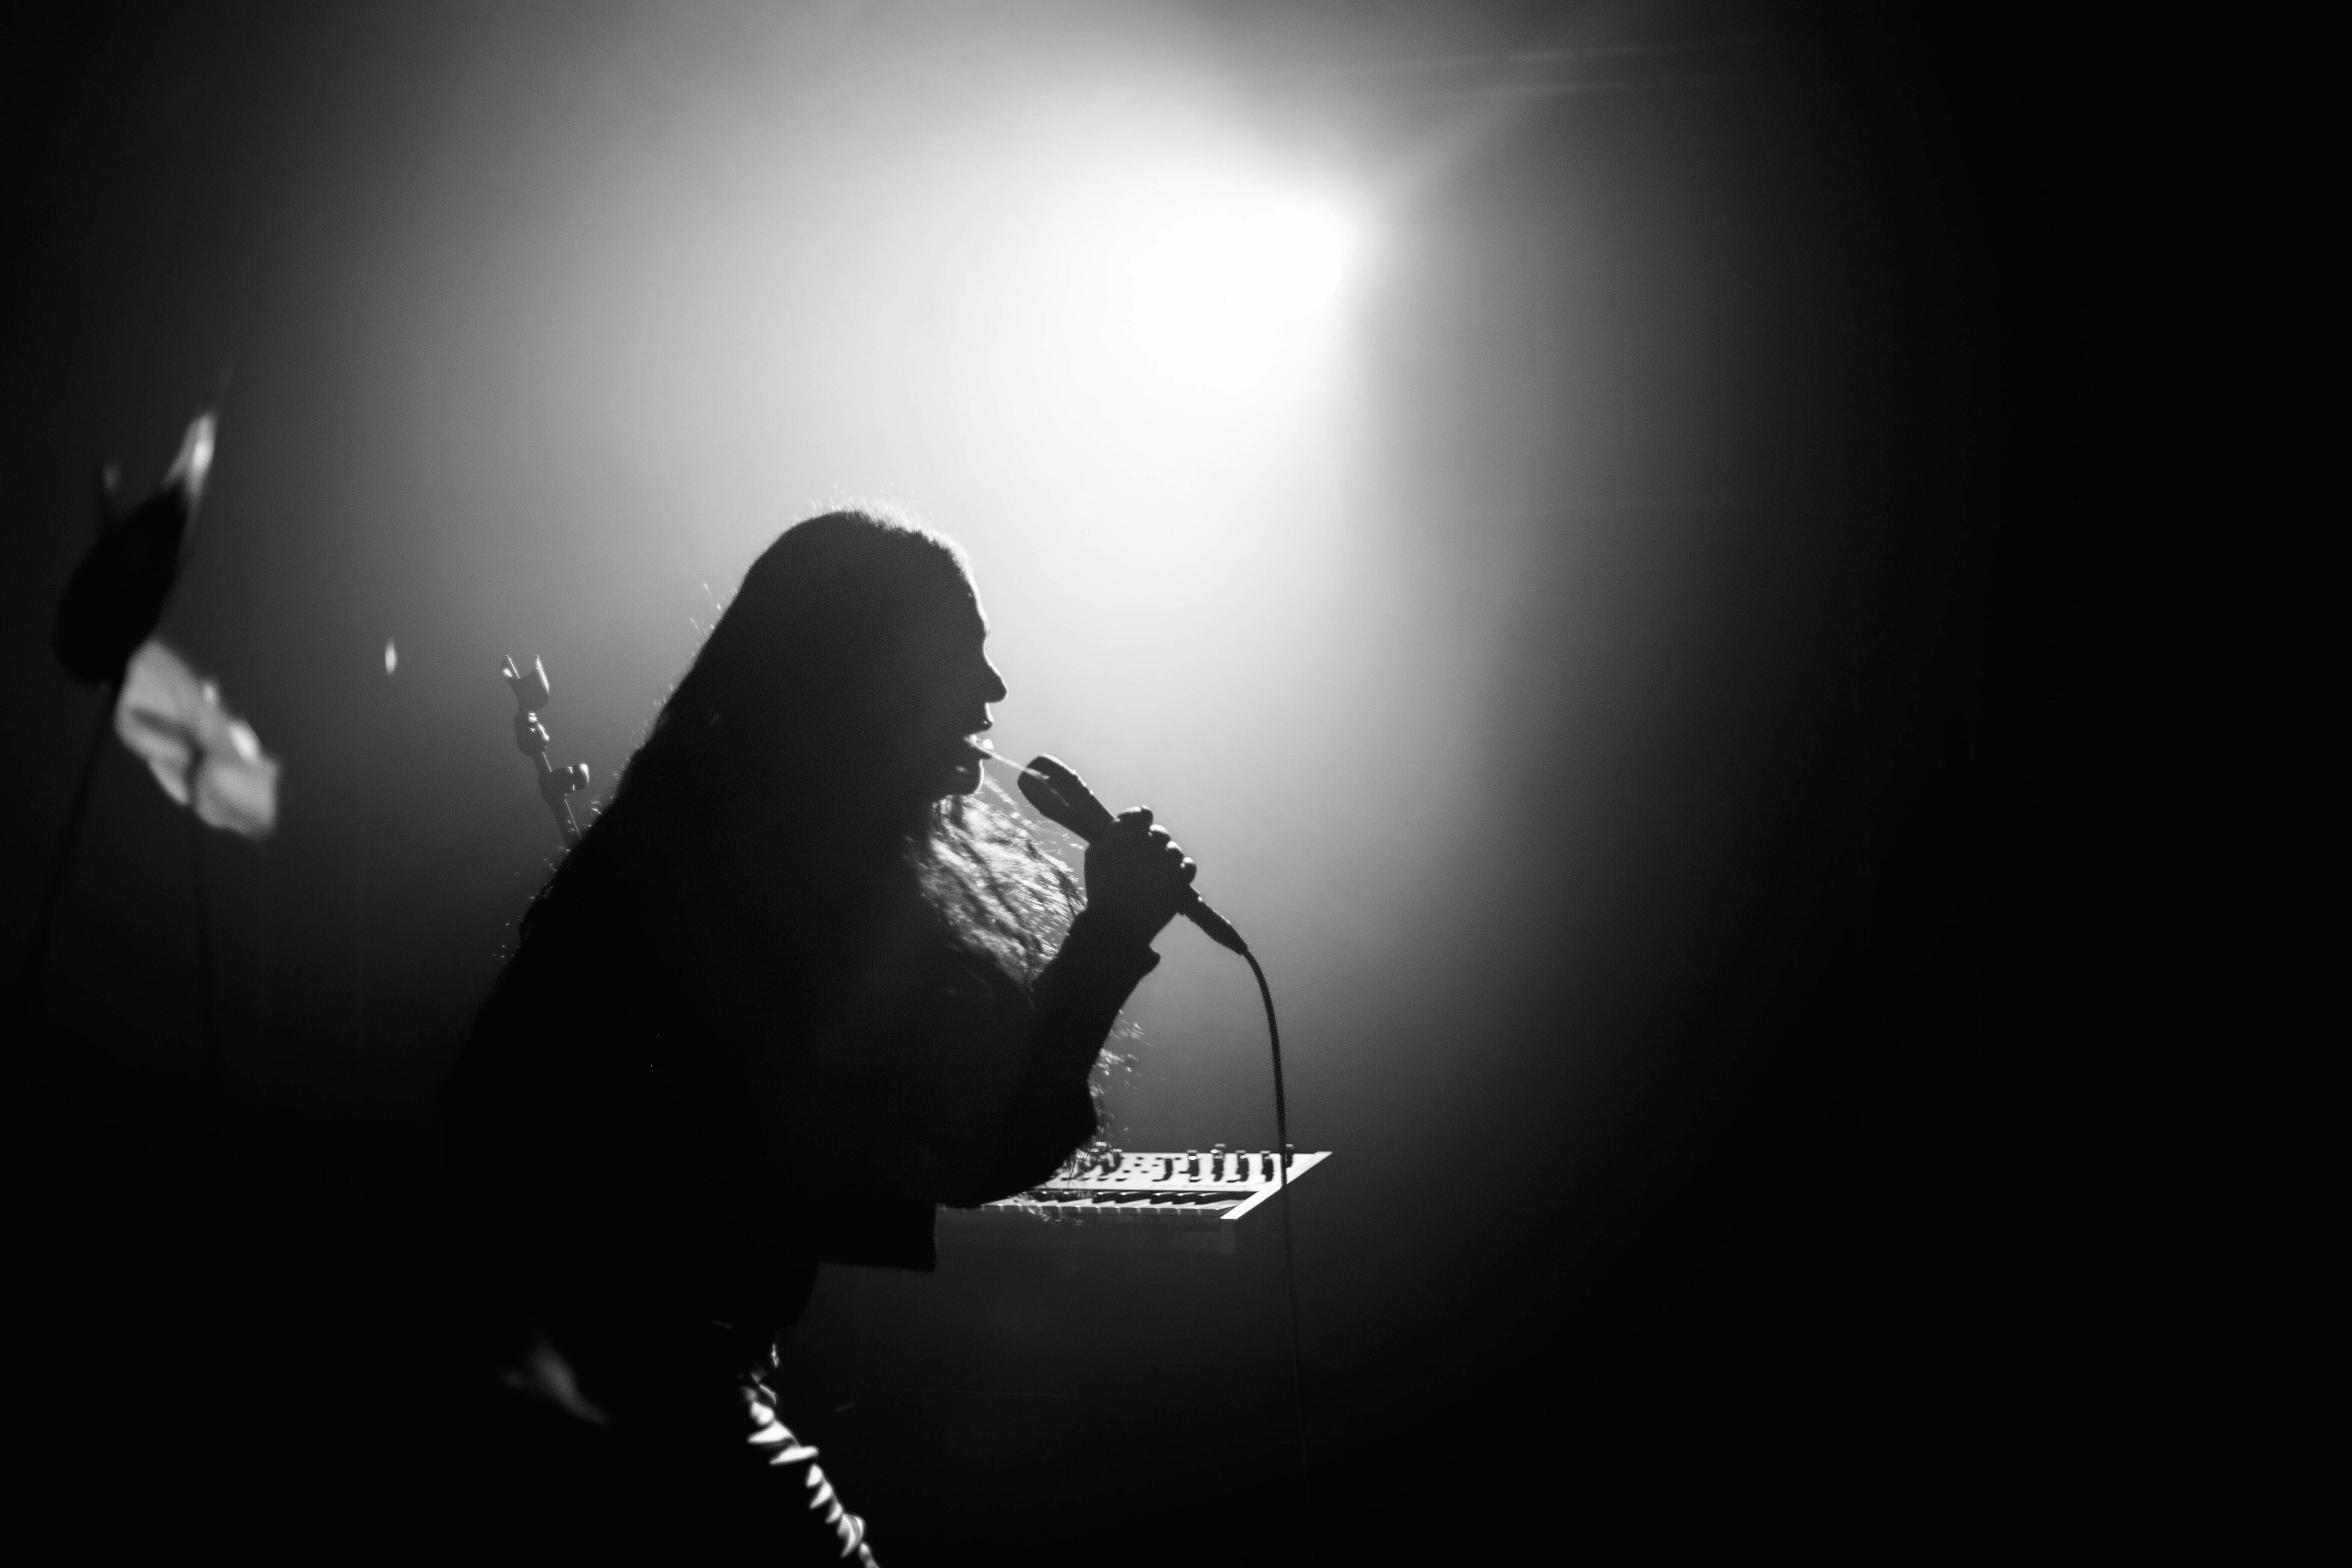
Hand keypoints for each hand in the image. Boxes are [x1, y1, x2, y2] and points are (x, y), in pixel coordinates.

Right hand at [1082, 807, 1197, 944]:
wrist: (1117, 926)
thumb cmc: (1102, 892)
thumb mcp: (1095, 858)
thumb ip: (1110, 837)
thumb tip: (1122, 825)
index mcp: (1124, 833)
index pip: (1141, 813)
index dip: (1141, 821)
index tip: (1140, 831)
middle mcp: (1147, 841)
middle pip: (1159, 833)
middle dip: (1154, 844)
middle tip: (1146, 860)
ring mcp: (1166, 859)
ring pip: (1174, 850)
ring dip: (1167, 859)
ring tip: (1158, 875)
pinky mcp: (1181, 878)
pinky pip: (1189, 865)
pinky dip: (1182, 871)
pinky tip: (1173, 879)